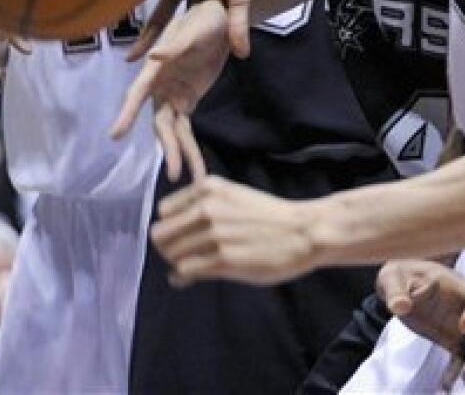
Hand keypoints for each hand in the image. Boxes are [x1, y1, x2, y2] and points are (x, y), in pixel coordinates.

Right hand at [112, 0, 230, 180]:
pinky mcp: (188, 100)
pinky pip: (187, 129)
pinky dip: (191, 148)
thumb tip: (153, 57)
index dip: (127, 112)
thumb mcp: (194, 29)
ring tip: (190, 179)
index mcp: (157, 67)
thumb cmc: (205, 17)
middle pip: (159, 121)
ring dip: (180, 153)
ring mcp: (174, 95)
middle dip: (167, 146)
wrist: (222, 17)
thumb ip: (175, 46)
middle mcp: (160, 85)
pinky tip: (196, 169)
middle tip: (172, 172)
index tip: (115, 135)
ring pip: (173, 131)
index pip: (138, 92)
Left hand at [151, 175, 314, 285]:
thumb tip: (174, 232)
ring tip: (193, 265)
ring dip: (177, 263)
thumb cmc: (271, 215)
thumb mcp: (235, 197)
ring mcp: (214, 234)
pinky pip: (184, 271)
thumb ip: (205, 207)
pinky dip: (183, 277)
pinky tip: (194, 276)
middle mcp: (208, 208)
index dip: (171, 224)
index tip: (184, 233)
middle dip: (168, 247)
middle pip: (161, 234)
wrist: (304, 232)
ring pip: (171, 254)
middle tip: (185, 253)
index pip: (164, 210)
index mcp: (210, 188)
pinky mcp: (222, 259)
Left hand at [377, 259, 464, 385]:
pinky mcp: (452, 337)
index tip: (463, 328)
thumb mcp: (393, 280)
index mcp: (452, 285)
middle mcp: (462, 304)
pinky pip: (462, 354)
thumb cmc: (399, 277)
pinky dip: (459, 368)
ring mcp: (460, 321)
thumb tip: (401, 306)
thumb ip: (397, 293)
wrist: (399, 287)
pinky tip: (447, 384)